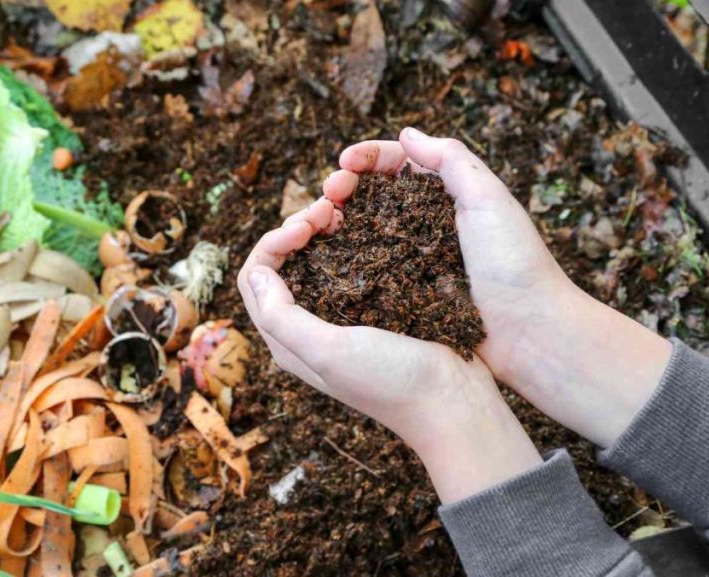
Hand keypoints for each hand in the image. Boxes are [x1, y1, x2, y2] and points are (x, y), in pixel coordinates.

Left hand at [237, 200, 541, 502]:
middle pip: (282, 264)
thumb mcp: (329, 352)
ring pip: (314, 259)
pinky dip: (350, 239)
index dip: (272, 242)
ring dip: (321, 230)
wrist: (454, 401)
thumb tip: (257, 273)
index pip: (255, 277)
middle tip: (328, 209)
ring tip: (344, 210)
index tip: (306, 226)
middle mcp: (308, 328)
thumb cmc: (392, 381)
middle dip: (296, 228)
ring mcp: (342, 316)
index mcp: (287, 340)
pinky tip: (368, 225)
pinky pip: (350, 264)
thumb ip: (283, 317)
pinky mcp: (374, 307)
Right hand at [325, 128, 672, 447]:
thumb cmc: (515, 264)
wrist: (529, 334)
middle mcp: (426, 224)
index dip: (367, 158)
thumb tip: (407, 134)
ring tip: (319, 222)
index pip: (398, 164)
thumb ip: (451, 160)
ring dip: (338, 220)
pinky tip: (328, 257)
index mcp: (448, 196)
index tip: (344, 163)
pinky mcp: (405, 294)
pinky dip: (345, 259)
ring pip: (364, 230)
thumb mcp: (488, 199)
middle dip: (345, 186)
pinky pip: (368, 270)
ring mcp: (413, 260)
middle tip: (327, 194)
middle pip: (373, 195)